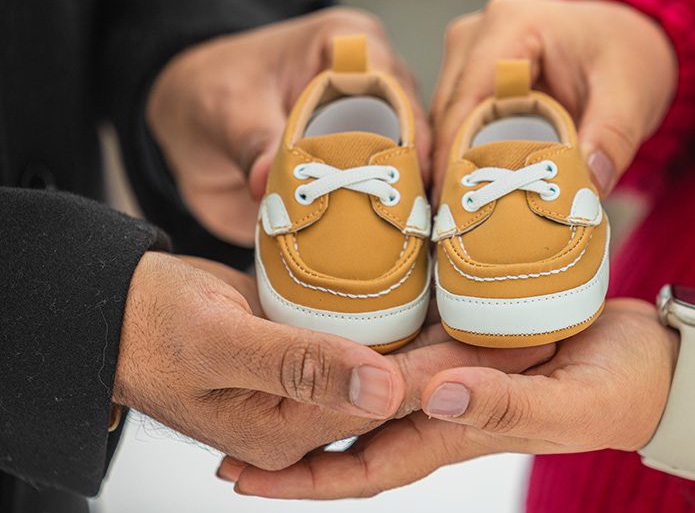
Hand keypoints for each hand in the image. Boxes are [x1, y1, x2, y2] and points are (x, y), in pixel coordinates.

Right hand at [114, 252, 551, 471]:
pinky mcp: (309, 352)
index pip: (396, 404)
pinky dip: (408, 322)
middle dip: (472, 364)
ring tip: (511, 315)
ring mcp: (309, 386)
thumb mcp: (223, 345)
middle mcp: (308, 417)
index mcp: (292, 432)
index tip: (523, 350)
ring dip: (447, 341)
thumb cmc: (152, 328)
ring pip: (395, 365)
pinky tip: (444, 298)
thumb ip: (303, 368)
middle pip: (407, 391)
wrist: (117, 308)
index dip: (462, 375)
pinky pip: (370, 340)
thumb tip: (385, 389)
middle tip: (541, 333)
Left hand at [147, 8, 430, 244]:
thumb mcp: (228, 109)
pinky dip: (388, 216)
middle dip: (414, 172)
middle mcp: (375, 81)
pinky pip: (387, 189)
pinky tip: (394, 244)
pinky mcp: (363, 163)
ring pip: (412, 161)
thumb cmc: (211, 92)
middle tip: (412, 219)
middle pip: (416, 126)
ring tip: (408, 239)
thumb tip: (271, 180)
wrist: (189, 123)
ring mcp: (375, 124)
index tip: (407, 173)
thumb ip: (254, 141)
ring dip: (406, 199)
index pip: (394, 83)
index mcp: (348, 44)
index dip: (407, 127)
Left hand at [229, 299, 675, 498]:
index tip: (245, 475)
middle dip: (295, 438)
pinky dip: (371, 343)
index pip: (367, 464)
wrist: (658, 362)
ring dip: (325, 389)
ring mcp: (457, 372)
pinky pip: (410, 345)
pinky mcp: (473, 337)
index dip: (306, 476)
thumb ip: (505, 405)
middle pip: (356, 431)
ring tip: (272, 370)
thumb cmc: (620, 388)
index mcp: (459, 432)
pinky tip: (347, 320)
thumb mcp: (567, 401)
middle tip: (230, 425)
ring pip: (375, 389)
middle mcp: (446, 406)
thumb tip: (435, 399)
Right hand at [431, 0, 675, 197]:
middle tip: (459, 227)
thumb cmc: (625, 55)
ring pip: (442, 121)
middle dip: (452, 169)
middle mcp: (477, 33)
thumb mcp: (630, 97)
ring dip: (453, 167)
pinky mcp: (467, 74)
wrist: (627, 35)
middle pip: (446, 113)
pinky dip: (462, 157)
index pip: (467, 100)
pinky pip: (453, 122)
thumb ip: (611, 140)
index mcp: (511, 25)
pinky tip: (472, 196)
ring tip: (463, 220)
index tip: (457, 209)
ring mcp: (466, 52)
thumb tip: (587, 187)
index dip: (457, 157)